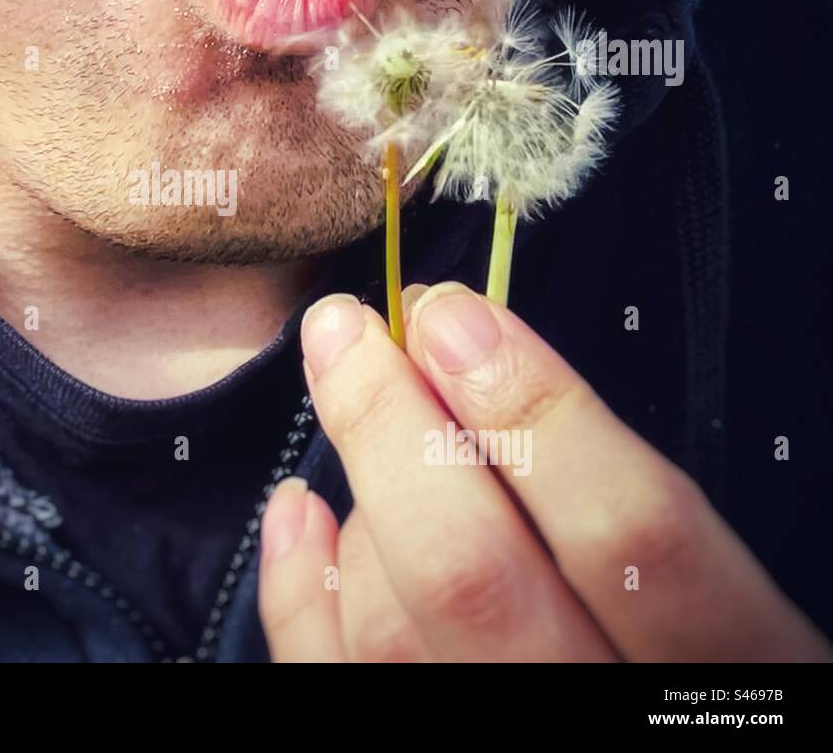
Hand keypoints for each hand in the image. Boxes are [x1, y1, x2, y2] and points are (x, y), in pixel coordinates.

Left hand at [258, 283, 831, 661]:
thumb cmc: (679, 643)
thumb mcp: (714, 584)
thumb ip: (618, 493)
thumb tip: (471, 354)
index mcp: (725, 669)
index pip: (631, 532)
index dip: (536, 410)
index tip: (455, 315)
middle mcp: (594, 717)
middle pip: (470, 576)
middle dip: (392, 428)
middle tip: (348, 328)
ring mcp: (492, 744)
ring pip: (392, 628)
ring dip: (367, 506)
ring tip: (379, 440)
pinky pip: (327, 676)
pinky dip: (299, 585)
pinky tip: (300, 507)